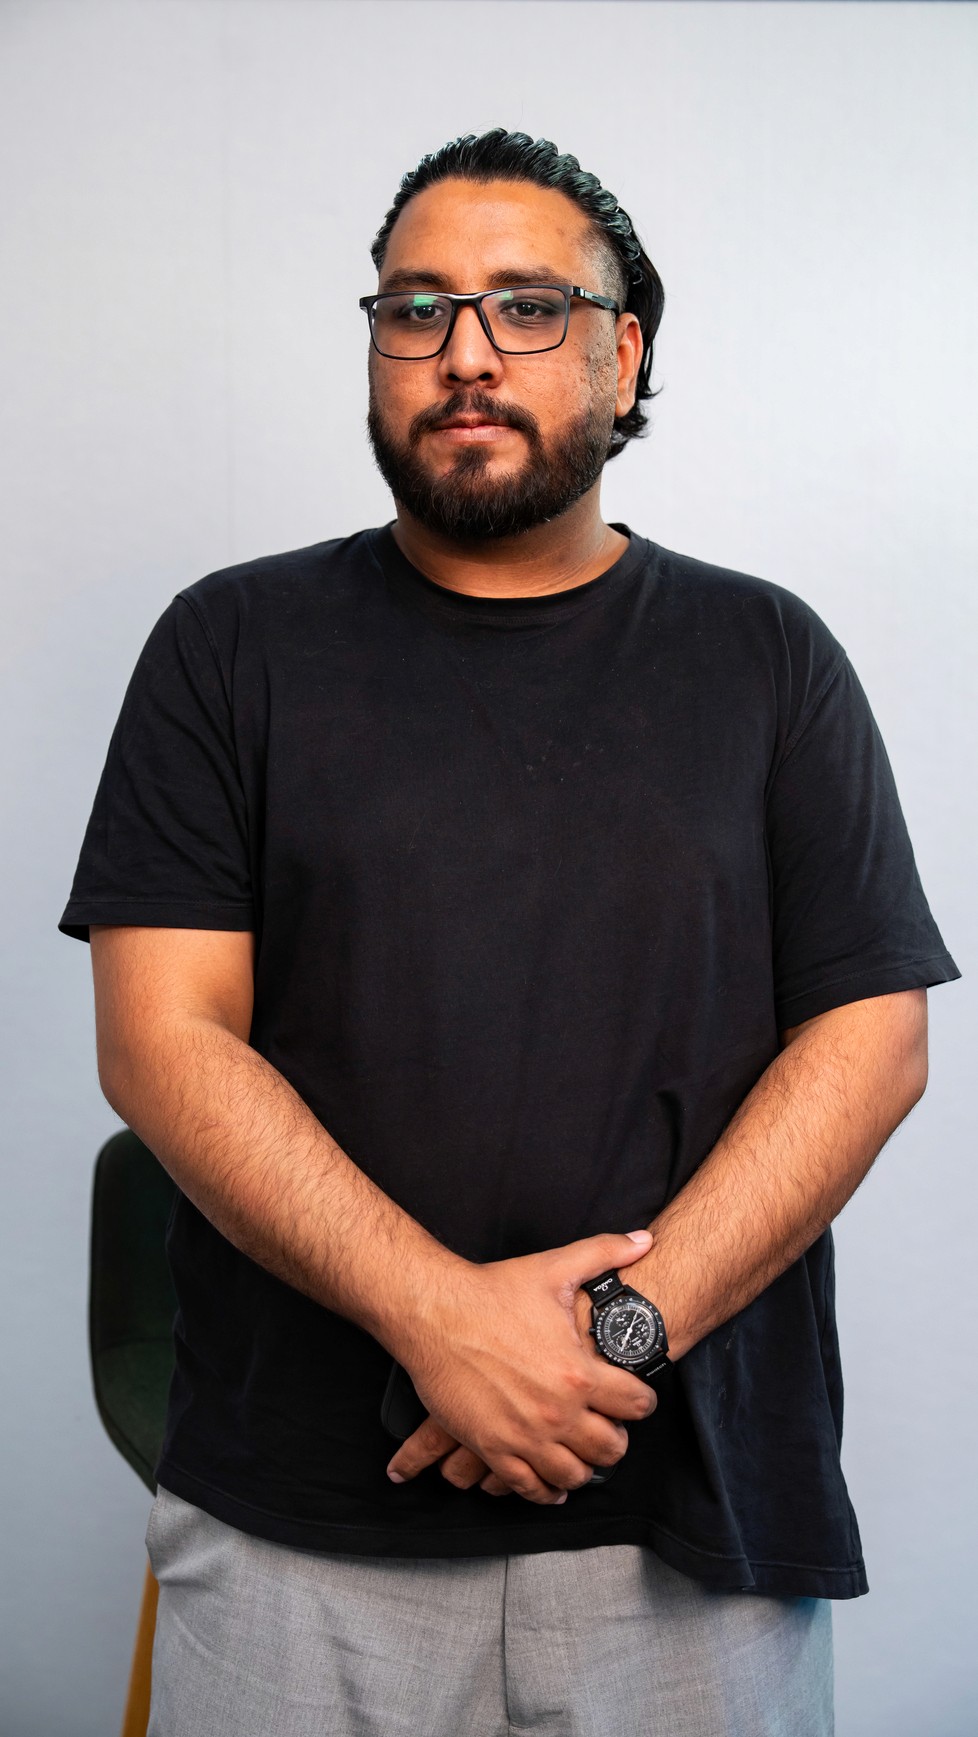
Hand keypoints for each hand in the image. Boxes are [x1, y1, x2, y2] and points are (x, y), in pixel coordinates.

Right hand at [386, 1231, 656, 1504]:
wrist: (435, 1313)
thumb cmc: (493, 1291)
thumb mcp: (553, 1268)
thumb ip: (605, 1253)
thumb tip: (645, 1240)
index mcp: (579, 1372)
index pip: (636, 1405)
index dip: (640, 1401)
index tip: (633, 1398)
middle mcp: (557, 1412)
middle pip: (610, 1449)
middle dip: (615, 1440)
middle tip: (609, 1428)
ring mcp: (525, 1436)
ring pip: (573, 1475)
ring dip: (583, 1467)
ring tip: (581, 1454)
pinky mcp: (493, 1449)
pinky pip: (529, 1488)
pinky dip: (546, 1491)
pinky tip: (552, 1484)